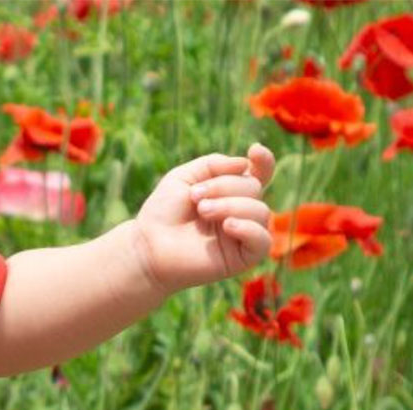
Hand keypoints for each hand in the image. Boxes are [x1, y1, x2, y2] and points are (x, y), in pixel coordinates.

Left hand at [129, 143, 275, 293]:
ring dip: (230, 206)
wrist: (148, 246)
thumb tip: (245, 164)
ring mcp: (243, 234)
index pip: (259, 174)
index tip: (254, 150)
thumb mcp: (184, 177)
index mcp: (230, 191)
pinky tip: (228, 225)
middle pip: (254, 188)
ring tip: (202, 211)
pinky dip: (249, 229)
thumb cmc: (163, 212)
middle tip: (195, 197)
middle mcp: (241, 211)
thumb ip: (213, 164)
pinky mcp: (242, 257)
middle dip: (224, 186)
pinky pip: (263, 241)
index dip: (263, 161)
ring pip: (260, 211)